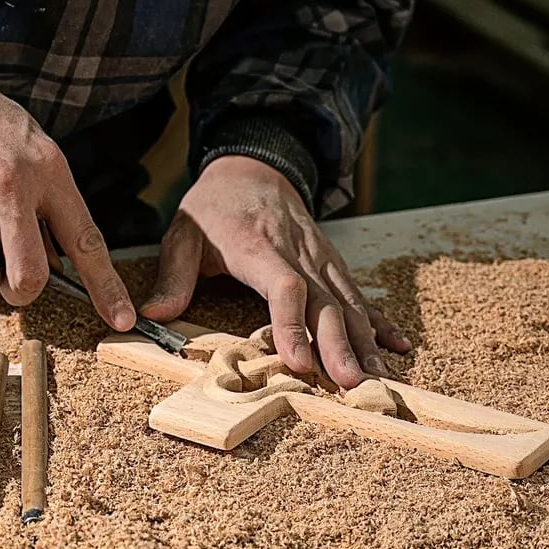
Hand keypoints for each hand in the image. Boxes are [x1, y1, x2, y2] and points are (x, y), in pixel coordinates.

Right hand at [0, 57, 134, 329]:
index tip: (122, 321)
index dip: (106, 288)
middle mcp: (7, 184)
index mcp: (48, 170)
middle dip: (23, 291)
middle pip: (30, 278)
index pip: (86, 242)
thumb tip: (62, 267)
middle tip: (15, 280)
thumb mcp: (35, 150)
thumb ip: (53, 206)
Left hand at [140, 155, 410, 388]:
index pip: (283, 286)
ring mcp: (320, 256)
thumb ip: (173, 275)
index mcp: (257, 246)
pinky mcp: (331, 260)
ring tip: (377, 377)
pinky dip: (377, 320)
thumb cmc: (215, 205)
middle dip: (340, 344)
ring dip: (364, 340)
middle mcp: (297, 252)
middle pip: (325, 300)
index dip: (292, 324)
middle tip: (352, 383)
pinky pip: (358, 292)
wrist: (254, 165)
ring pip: (348, 300)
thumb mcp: (184, 232)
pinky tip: (396, 343)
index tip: (299, 362)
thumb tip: (152, 316)